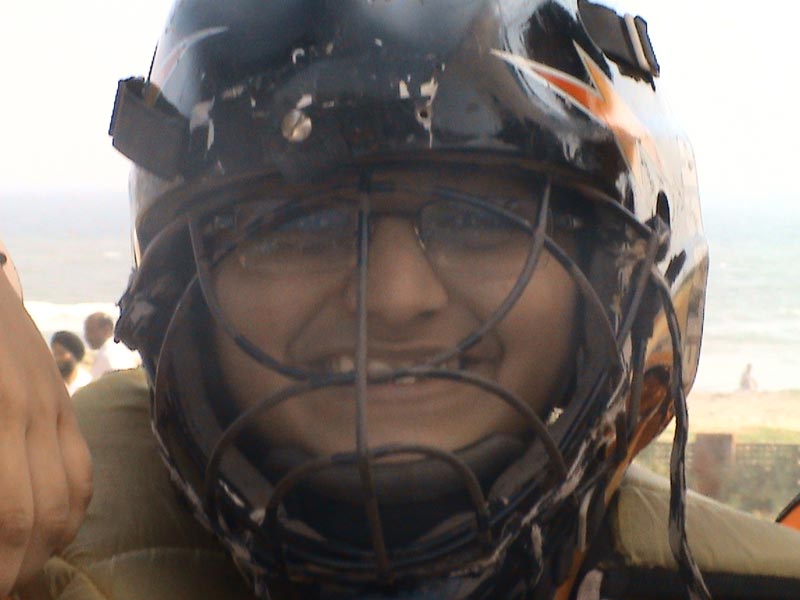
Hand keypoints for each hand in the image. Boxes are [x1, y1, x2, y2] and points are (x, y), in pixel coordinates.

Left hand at [0, 245, 92, 594]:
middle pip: (41, 517)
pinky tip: (47, 534)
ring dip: (44, 550)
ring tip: (17, 575)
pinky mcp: (62, 400)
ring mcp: (55, 405)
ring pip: (70, 498)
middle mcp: (33, 412)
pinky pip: (82, 468)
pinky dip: (69, 513)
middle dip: (16, 571)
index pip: (10, 514)